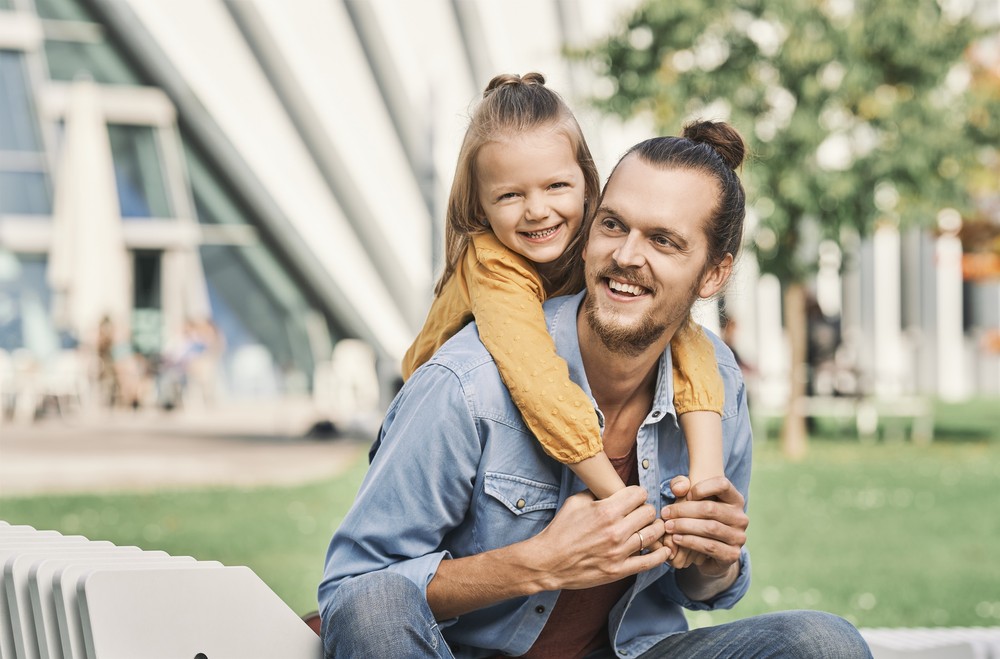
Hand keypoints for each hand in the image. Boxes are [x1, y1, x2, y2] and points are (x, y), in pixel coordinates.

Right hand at [530, 486, 670, 591]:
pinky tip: (664, 549)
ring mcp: (619, 552)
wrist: (548, 561)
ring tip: (650, 528)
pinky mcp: (619, 570)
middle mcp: (615, 530)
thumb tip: (610, 487)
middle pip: (649, 512)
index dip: (638, 494)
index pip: (639, 494)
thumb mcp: (575, 502)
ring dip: (654, 529)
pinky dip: (660, 554)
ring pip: (654, 534)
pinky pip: (649, 561)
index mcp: (606, 511)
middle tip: (640, 513)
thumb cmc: (560, 530)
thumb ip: (596, 492)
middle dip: (646, 510)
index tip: (635, 498)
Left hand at [661, 475, 747, 583]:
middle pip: (710, 508)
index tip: (686, 495)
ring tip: (668, 526)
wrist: (711, 553)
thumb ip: (681, 485)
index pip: (722, 484)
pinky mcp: (732, 554)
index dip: (701, 487)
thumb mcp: (691, 499)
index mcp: (735, 499)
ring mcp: (738, 537)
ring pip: (709, 528)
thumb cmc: (699, 519)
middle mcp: (740, 517)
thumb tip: (678, 489)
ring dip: (684, 526)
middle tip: (665, 514)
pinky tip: (676, 539)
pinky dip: (689, 542)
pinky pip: (709, 546)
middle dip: (683, 510)